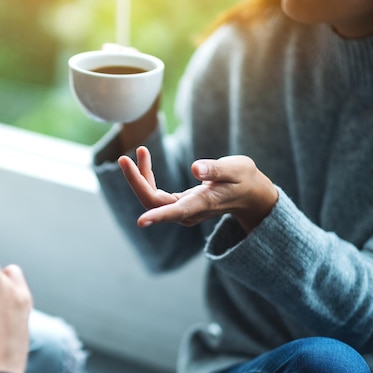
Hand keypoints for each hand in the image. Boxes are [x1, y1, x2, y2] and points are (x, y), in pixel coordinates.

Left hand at [119, 146, 278, 232]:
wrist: (249, 195)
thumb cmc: (244, 180)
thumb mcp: (237, 169)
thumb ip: (216, 169)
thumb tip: (194, 167)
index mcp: (202, 204)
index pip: (176, 212)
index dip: (158, 217)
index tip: (141, 222)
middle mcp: (188, 211)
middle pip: (154, 202)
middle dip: (136, 181)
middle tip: (123, 159)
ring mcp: (181, 210)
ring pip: (151, 198)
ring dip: (140, 176)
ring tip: (139, 151)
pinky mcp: (177, 204)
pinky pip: (155, 193)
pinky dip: (147, 175)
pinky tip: (144, 157)